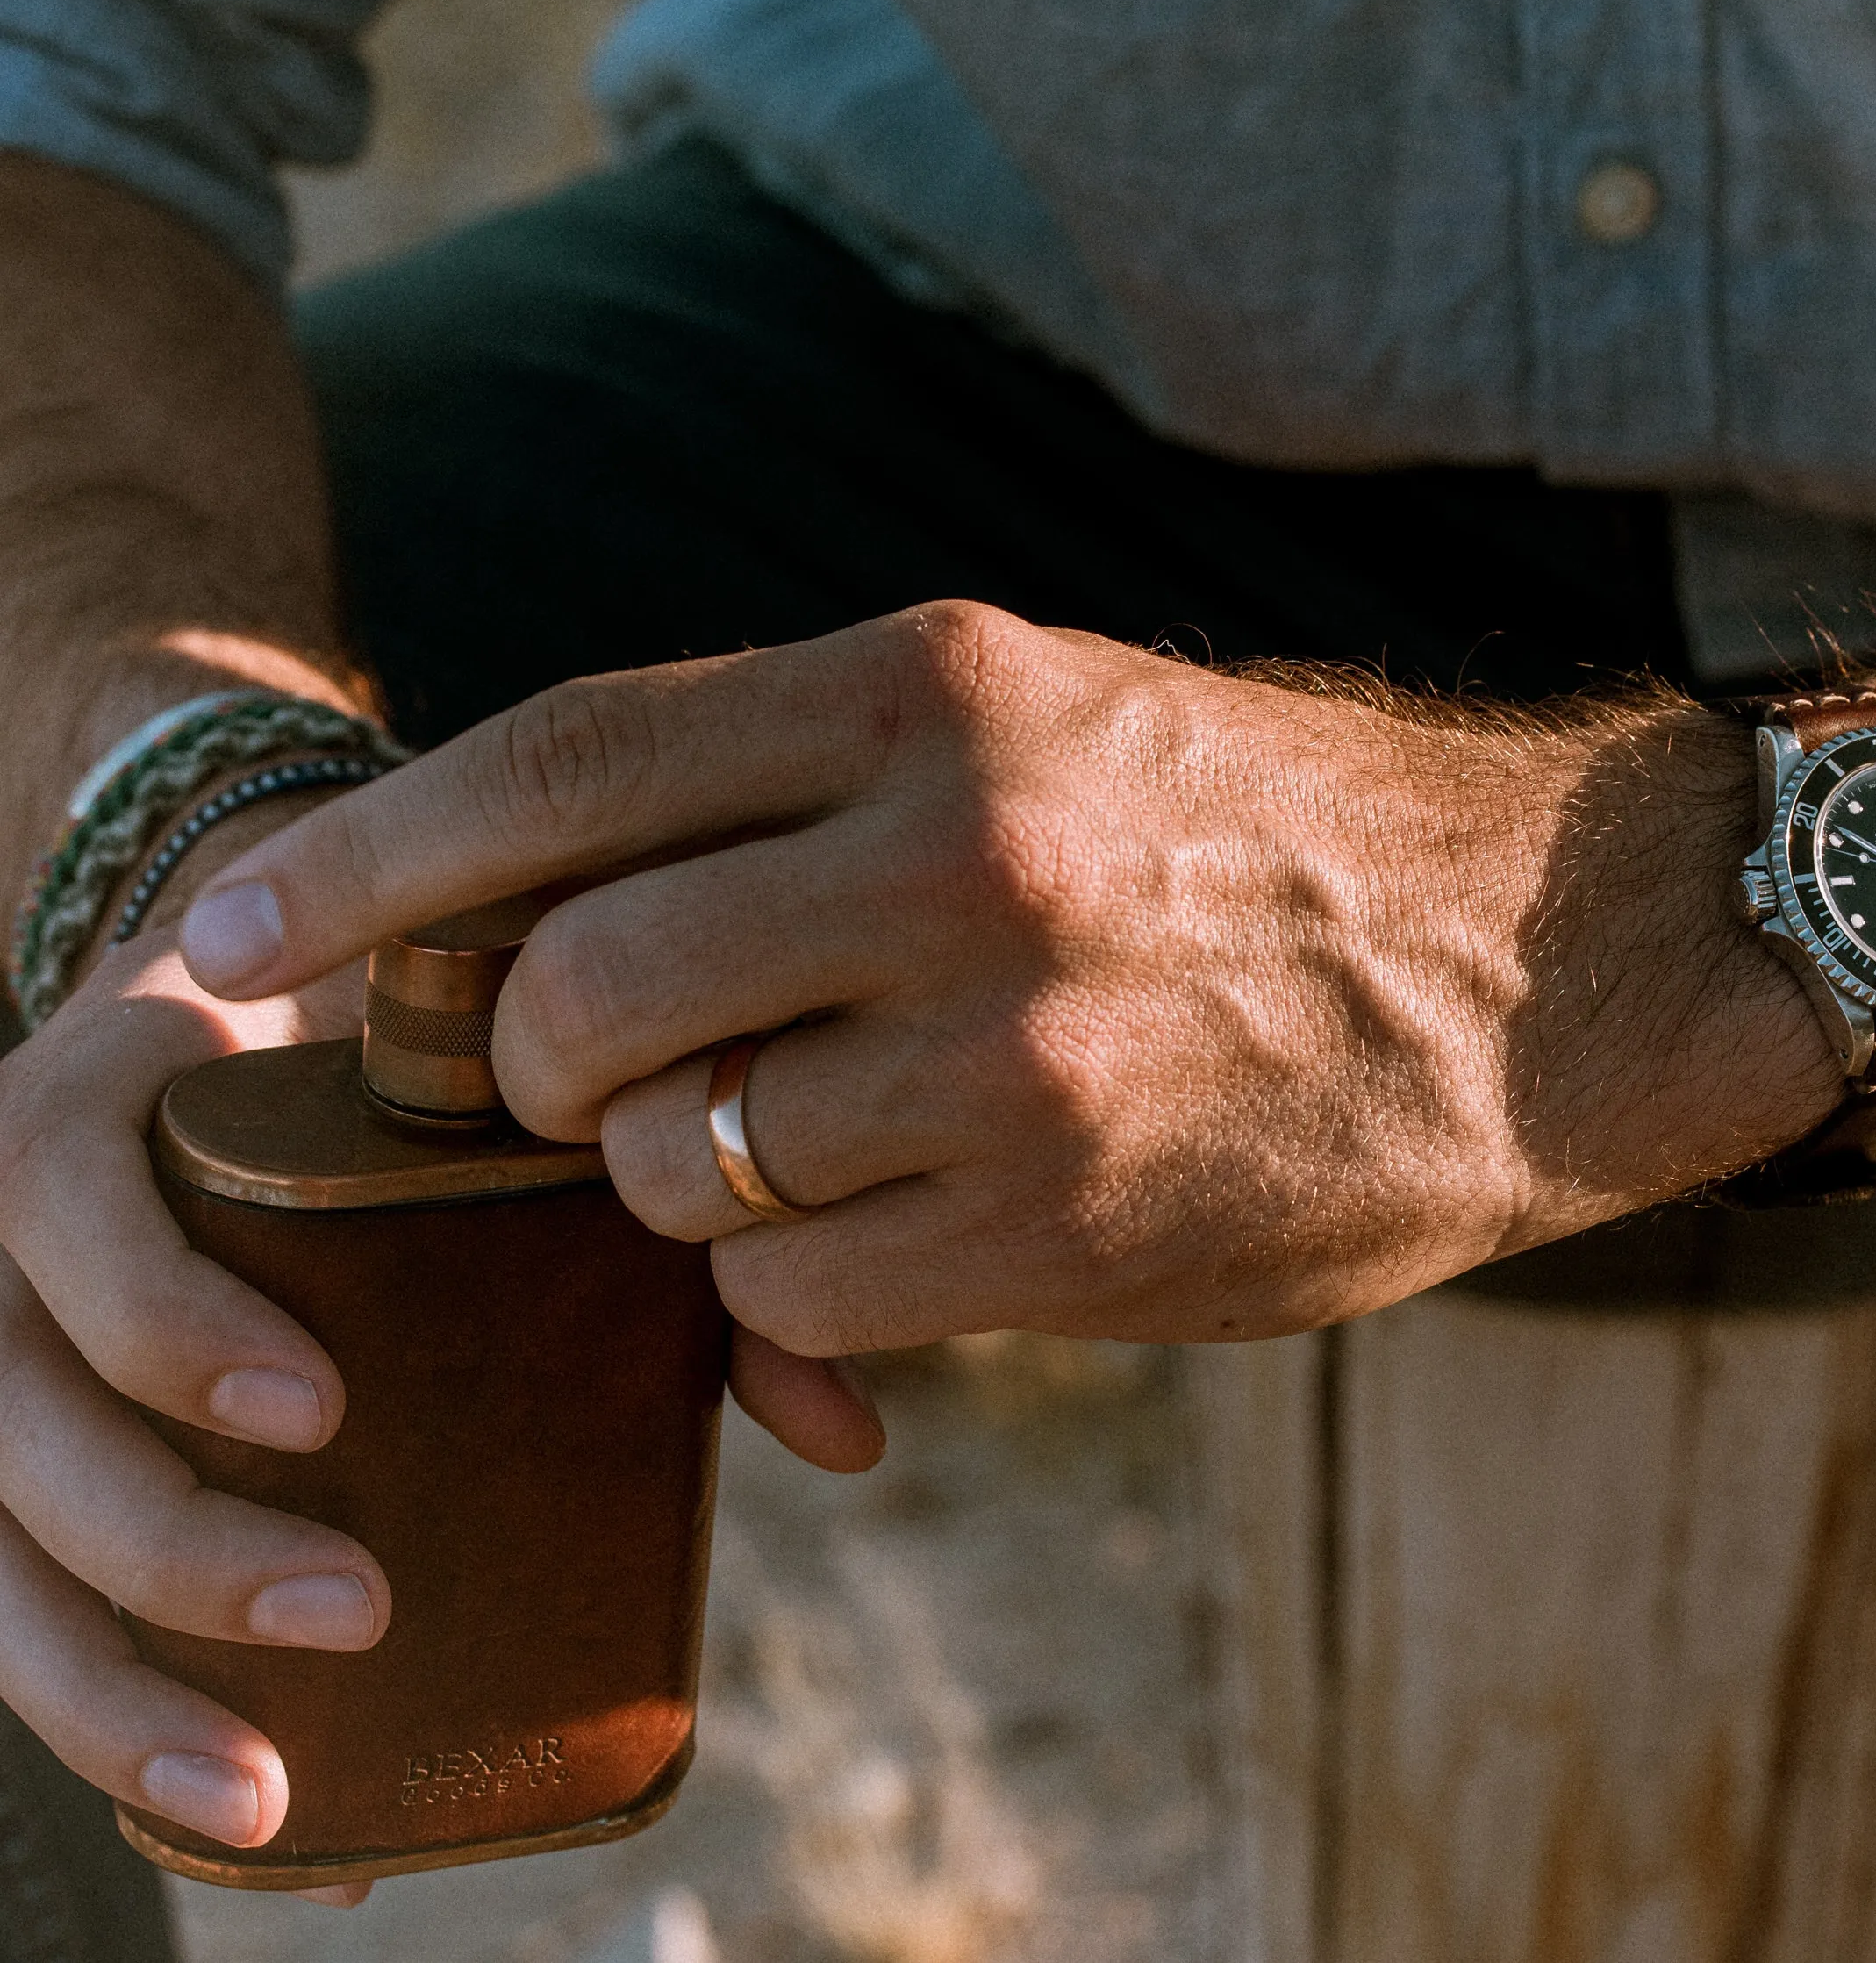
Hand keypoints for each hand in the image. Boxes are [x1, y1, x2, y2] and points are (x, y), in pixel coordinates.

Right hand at [0, 838, 876, 1880]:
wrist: (250, 1009)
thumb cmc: (381, 1055)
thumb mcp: (485, 1094)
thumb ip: (652, 1222)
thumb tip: (851, 1436)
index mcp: (109, 1100)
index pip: (67, 1201)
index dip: (165, 1317)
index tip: (323, 1410)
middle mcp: (13, 1232)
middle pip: (14, 1413)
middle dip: (172, 1540)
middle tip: (362, 1607)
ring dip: (110, 1692)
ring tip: (271, 1795)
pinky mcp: (26, 1449)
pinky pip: (12, 1602)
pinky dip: (111, 1724)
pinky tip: (239, 1826)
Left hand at [179, 602, 1840, 1356]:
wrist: (1537, 963)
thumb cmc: (1260, 838)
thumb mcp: (1040, 720)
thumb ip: (806, 784)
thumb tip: (552, 903)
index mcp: (930, 684)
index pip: (565, 759)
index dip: (374, 861)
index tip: (239, 946)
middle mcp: (954, 850)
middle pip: (576, 987)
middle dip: (533, 1062)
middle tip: (584, 1077)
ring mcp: (1006, 1049)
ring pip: (675, 1161)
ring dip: (685, 1176)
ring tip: (803, 1138)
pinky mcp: (1060, 1222)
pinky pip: (790, 1289)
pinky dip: (793, 1284)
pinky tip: (908, 1226)